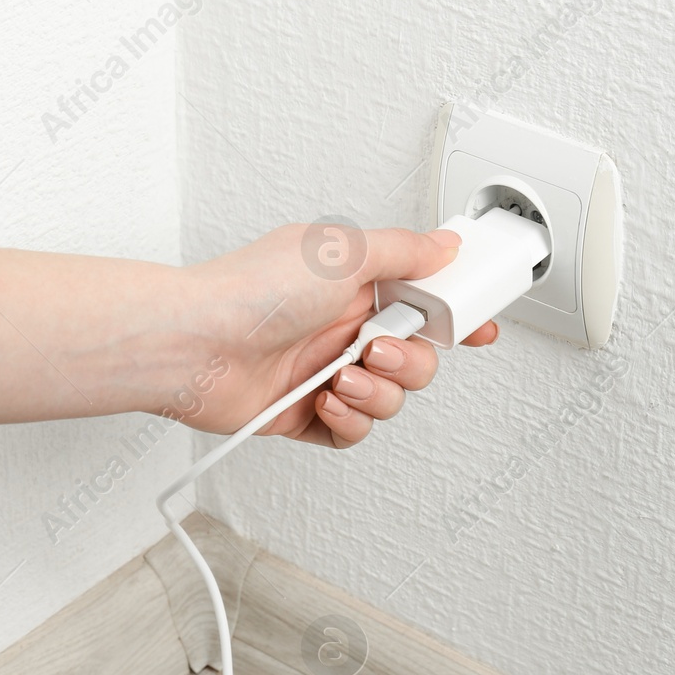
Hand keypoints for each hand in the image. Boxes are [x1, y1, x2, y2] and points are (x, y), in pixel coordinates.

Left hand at [177, 223, 497, 446]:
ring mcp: (327, 372)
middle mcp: (344, 327)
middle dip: (412, 359)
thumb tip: (444, 244)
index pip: (424, 298)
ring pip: (392, 397)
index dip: (456, 313)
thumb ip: (404, 250)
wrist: (193, 345)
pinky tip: (326, 401)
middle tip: (380, 346)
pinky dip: (350, 420)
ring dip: (377, 391)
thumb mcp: (341, 252)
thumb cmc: (250, 292)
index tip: (481, 324)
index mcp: (356, 283)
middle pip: (420, 356)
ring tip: (341, 376)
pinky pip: (356, 430)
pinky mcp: (308, 413)